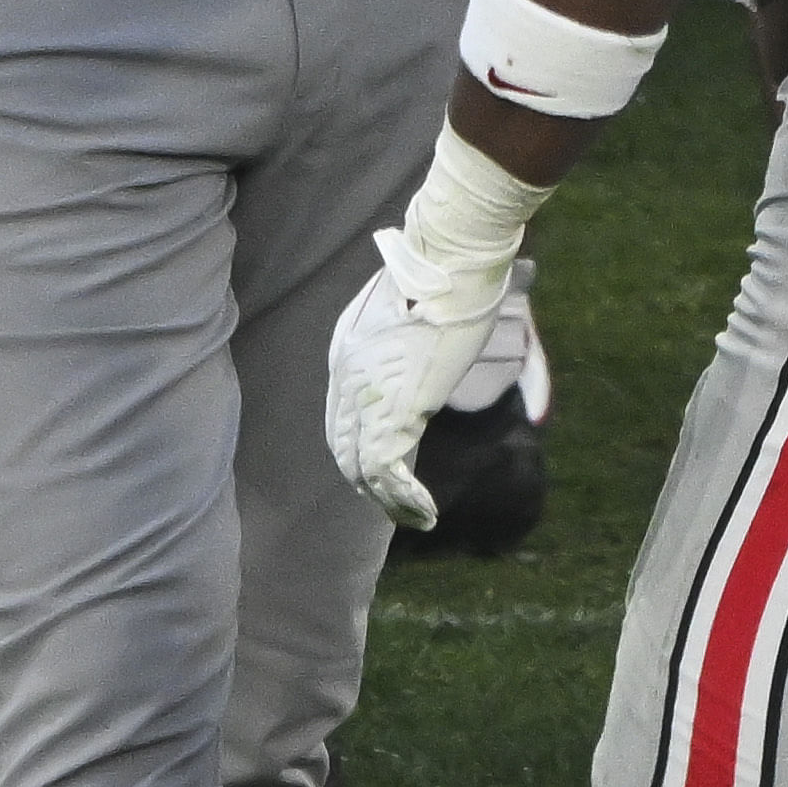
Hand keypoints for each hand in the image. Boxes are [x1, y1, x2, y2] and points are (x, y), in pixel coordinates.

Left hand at [323, 228, 510, 529]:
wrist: (448, 266)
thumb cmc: (437, 278)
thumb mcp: (404, 312)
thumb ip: (397, 343)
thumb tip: (415, 360)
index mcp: (344, 354)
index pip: (339, 422)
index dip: (356, 454)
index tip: (376, 474)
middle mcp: (348, 379)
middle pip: (345, 450)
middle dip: (367, 484)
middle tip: (392, 506)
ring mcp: (370, 396)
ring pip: (365, 468)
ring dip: (388, 502)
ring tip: (414, 520)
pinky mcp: (399, 408)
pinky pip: (390, 470)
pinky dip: (407, 498)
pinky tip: (426, 513)